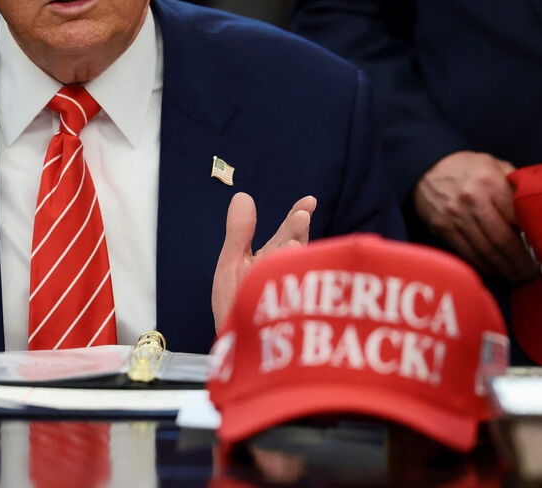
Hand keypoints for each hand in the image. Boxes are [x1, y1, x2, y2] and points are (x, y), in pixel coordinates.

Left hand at [212, 192, 316, 331]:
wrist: (235, 346)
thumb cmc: (235, 305)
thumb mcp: (232, 263)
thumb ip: (239, 232)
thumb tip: (242, 195)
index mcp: (275, 257)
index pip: (289, 232)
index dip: (298, 216)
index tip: (309, 201)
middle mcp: (286, 273)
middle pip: (294, 248)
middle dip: (297, 233)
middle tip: (302, 217)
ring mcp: (290, 295)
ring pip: (295, 272)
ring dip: (295, 259)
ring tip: (292, 245)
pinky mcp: (289, 318)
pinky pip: (290, 301)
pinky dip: (290, 291)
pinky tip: (288, 276)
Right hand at [413, 151, 536, 282]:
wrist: (427, 166)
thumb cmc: (468, 168)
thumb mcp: (495, 165)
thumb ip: (515, 186)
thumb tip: (538, 210)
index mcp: (490, 182)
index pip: (517, 217)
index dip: (532, 238)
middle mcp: (472, 200)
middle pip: (502, 240)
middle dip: (519, 262)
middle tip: (531, 274)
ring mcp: (455, 215)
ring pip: (485, 251)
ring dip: (503, 269)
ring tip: (517, 277)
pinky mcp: (442, 227)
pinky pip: (467, 253)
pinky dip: (483, 265)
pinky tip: (495, 270)